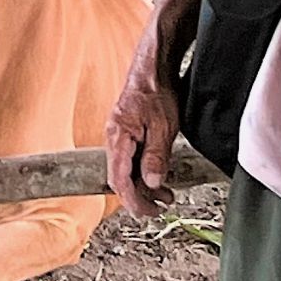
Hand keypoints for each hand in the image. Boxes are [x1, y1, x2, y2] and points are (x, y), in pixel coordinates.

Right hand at [106, 57, 179, 219]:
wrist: (152, 69)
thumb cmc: (156, 91)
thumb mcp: (162, 126)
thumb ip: (156, 155)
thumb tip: (151, 182)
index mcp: (118, 138)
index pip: (119, 180)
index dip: (133, 200)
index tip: (149, 212)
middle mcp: (114, 139)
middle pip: (121, 179)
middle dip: (141, 197)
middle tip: (161, 207)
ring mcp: (119, 138)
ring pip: (127, 171)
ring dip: (144, 186)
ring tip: (166, 194)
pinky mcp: (127, 135)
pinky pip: (131, 161)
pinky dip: (144, 173)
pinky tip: (159, 176)